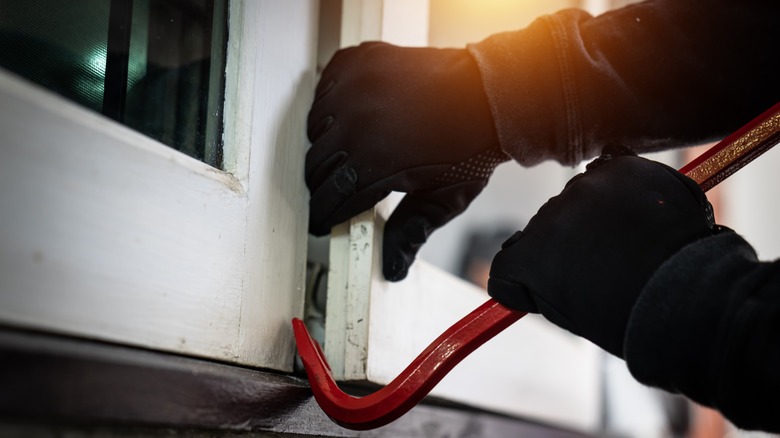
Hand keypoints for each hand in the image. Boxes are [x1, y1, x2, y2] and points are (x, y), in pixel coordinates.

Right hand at [306, 42, 505, 280]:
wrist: (490, 94)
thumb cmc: (471, 147)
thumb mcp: (443, 199)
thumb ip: (410, 233)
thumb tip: (392, 268)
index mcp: (374, 163)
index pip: (328, 199)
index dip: (323, 216)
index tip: (323, 221)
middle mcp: (357, 123)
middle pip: (316, 166)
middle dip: (324, 184)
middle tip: (340, 189)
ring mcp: (355, 89)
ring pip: (315, 127)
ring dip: (327, 143)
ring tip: (351, 151)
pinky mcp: (358, 63)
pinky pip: (325, 88)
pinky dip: (332, 103)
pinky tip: (351, 115)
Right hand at [488, 152, 716, 356]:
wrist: (691, 295)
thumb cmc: (632, 314)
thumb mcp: (572, 312)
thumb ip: (547, 286)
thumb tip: (545, 266)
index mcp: (529, 261)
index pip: (508, 262)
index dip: (525, 275)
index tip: (545, 283)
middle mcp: (547, 219)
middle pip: (548, 226)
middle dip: (570, 240)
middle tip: (608, 265)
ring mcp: (583, 188)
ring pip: (581, 197)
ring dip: (599, 213)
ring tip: (633, 242)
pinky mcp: (619, 168)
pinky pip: (613, 172)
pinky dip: (626, 189)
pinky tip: (644, 214)